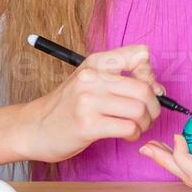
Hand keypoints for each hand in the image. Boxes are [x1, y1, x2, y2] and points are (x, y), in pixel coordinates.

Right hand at [17, 44, 163, 162]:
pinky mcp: (88, 125)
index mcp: (95, 63)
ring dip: (144, 123)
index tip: (149, 90)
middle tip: (146, 116)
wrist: (33, 127)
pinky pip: (128, 128)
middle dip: (154, 107)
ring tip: (135, 127)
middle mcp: (92, 78)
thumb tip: (157, 86)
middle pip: (144, 88)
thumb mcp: (88, 80)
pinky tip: (126, 135)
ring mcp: (88, 101)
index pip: (140, 56)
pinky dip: (134, 134)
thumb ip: (119, 76)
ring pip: (139, 110)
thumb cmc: (66, 106)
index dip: (152, 76)